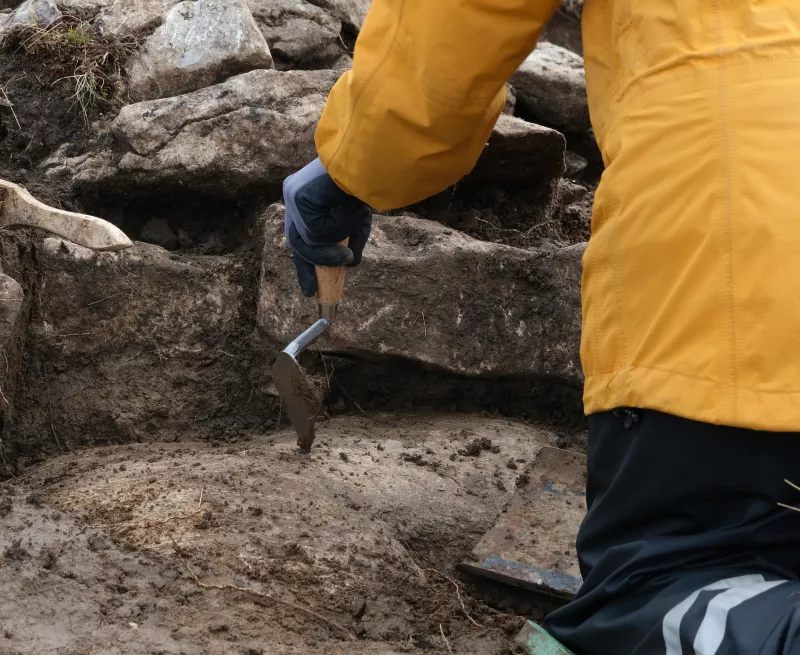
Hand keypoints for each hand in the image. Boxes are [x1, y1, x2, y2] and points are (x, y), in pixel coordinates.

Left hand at [283, 159, 371, 296]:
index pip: (301, 235)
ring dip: (331, 247)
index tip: (310, 289)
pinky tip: (348, 213)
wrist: (367, 159)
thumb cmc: (367, 184)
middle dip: (308, 267)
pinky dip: (337, 229)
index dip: (306, 263)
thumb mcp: (356, 220)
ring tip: (349, 249)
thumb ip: (348, 240)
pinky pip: (317, 231)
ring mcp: (294, 196)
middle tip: (313, 291)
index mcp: (306, 198)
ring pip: (308, 240)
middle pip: (297, 242)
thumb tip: (348, 263)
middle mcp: (295, 195)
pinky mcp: (298, 198)